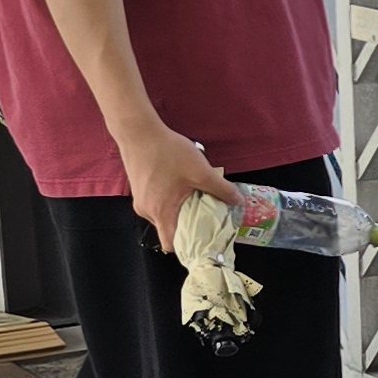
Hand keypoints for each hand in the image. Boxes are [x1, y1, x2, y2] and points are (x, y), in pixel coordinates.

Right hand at [119, 124, 240, 246]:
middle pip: (170, 228)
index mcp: (160, 212)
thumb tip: (238, 202)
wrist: (139, 132)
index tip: (205, 240)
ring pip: (164, 214)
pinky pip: (158, 203)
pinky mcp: (139, 189)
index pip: (171, 243)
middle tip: (208, 215)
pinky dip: (171, 200)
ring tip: (197, 197)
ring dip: (180, 209)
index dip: (188, 245)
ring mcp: (140, 200)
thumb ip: (221, 189)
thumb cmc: (167, 153)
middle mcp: (146, 211)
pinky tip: (183, 185)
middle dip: (189, 224)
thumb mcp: (201, 171)